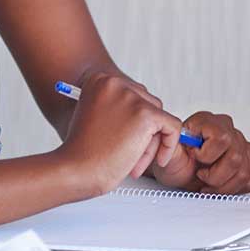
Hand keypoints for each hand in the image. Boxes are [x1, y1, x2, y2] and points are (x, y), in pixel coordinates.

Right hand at [60, 72, 184, 192]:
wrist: (75, 170)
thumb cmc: (81, 152)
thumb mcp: (95, 117)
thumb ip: (117, 107)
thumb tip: (146, 109)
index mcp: (100, 79)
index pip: (134, 94)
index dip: (132, 120)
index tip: (122, 138)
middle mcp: (115, 82)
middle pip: (149, 104)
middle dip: (143, 132)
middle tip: (128, 154)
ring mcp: (130, 98)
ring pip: (160, 118)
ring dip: (151, 142)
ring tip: (131, 161)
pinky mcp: (145, 114)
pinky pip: (173, 127)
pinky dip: (170, 145)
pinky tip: (159, 160)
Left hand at [149, 111, 249, 192]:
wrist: (175, 169)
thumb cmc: (172, 159)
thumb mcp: (167, 154)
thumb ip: (174, 146)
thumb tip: (185, 141)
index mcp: (207, 121)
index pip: (222, 137)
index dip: (207, 155)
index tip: (194, 158)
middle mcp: (227, 129)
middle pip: (235, 157)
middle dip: (214, 176)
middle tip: (201, 175)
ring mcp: (239, 144)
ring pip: (244, 172)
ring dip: (223, 186)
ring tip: (209, 184)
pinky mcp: (247, 159)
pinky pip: (249, 180)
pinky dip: (233, 189)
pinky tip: (219, 186)